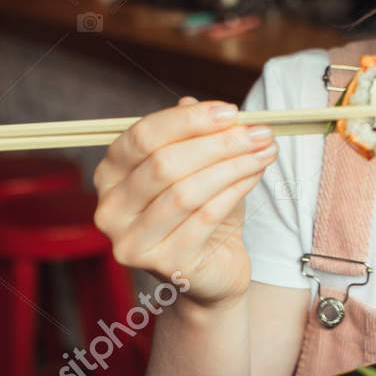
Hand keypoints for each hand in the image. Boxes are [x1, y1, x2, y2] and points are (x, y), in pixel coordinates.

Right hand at [91, 95, 277, 307]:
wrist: (214, 273)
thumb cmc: (203, 215)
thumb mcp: (198, 167)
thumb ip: (192, 136)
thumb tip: (195, 102)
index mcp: (110, 175)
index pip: (142, 136)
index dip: (188, 120)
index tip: (232, 112)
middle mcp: (111, 209)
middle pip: (164, 163)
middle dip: (218, 143)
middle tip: (259, 132)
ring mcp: (133, 241)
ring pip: (186, 191)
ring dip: (232, 165)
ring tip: (265, 151)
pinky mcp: (165, 264)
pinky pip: (205, 217)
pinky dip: (235, 191)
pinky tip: (256, 175)